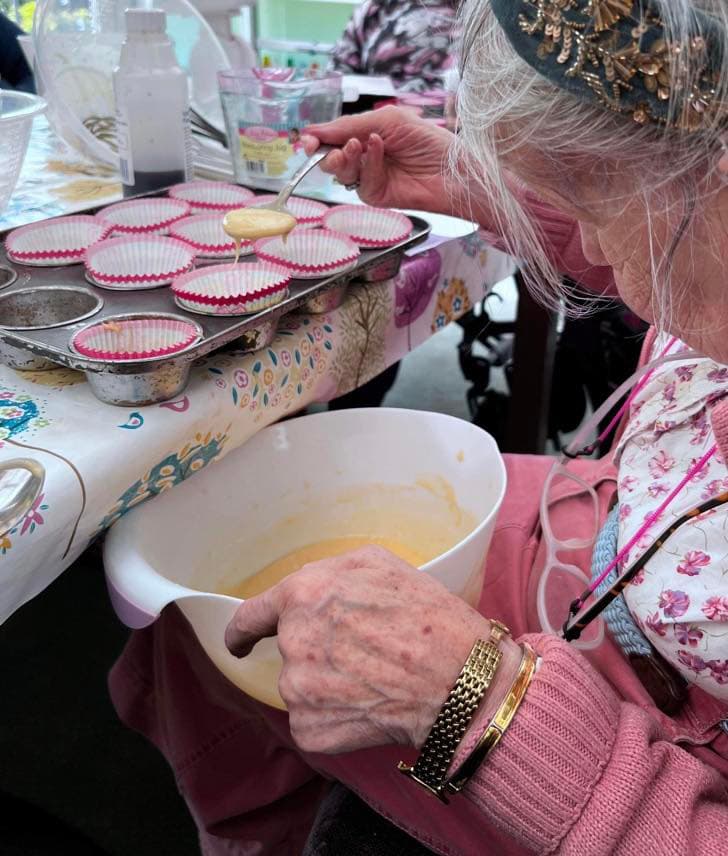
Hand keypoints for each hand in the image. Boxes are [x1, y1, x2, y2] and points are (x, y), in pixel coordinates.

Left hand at [225, 545, 520, 755]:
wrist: (459, 682)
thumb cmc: (428, 618)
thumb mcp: (379, 564)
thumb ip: (330, 573)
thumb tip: (310, 591)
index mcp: (302, 595)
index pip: (250, 616)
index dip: (242, 631)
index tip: (241, 641)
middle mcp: (292, 641)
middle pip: (290, 650)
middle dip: (317, 653)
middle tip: (362, 655)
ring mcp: (298, 690)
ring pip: (303, 686)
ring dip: (328, 685)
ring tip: (374, 680)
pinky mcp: (310, 729)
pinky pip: (313, 720)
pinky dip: (336, 717)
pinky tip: (370, 705)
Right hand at [302, 107, 453, 212]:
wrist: (452, 169)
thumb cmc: (427, 140)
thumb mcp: (387, 121)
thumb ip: (349, 125)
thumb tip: (313, 132)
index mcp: (365, 135)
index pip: (332, 138)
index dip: (316, 139)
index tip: (306, 141)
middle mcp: (364, 158)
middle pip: (330, 158)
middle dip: (327, 152)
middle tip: (336, 148)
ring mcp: (369, 178)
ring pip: (341, 173)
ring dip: (346, 158)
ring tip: (359, 147)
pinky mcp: (377, 196)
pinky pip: (361, 184)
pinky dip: (368, 167)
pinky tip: (380, 155)